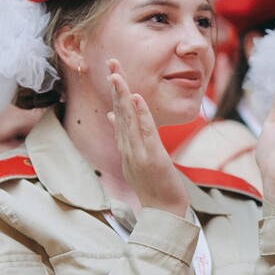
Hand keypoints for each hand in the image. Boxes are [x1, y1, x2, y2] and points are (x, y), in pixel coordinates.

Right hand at [107, 59, 188, 217]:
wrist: (163, 212)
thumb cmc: (154, 185)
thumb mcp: (138, 159)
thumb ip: (127, 138)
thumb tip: (114, 117)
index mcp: (126, 146)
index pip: (118, 114)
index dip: (115, 93)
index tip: (112, 72)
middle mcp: (128, 147)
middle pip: (119, 112)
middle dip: (115, 86)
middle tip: (111, 62)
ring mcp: (137, 152)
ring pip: (128, 119)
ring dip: (122, 95)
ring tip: (117, 74)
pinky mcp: (150, 158)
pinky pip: (144, 132)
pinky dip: (140, 114)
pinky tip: (137, 98)